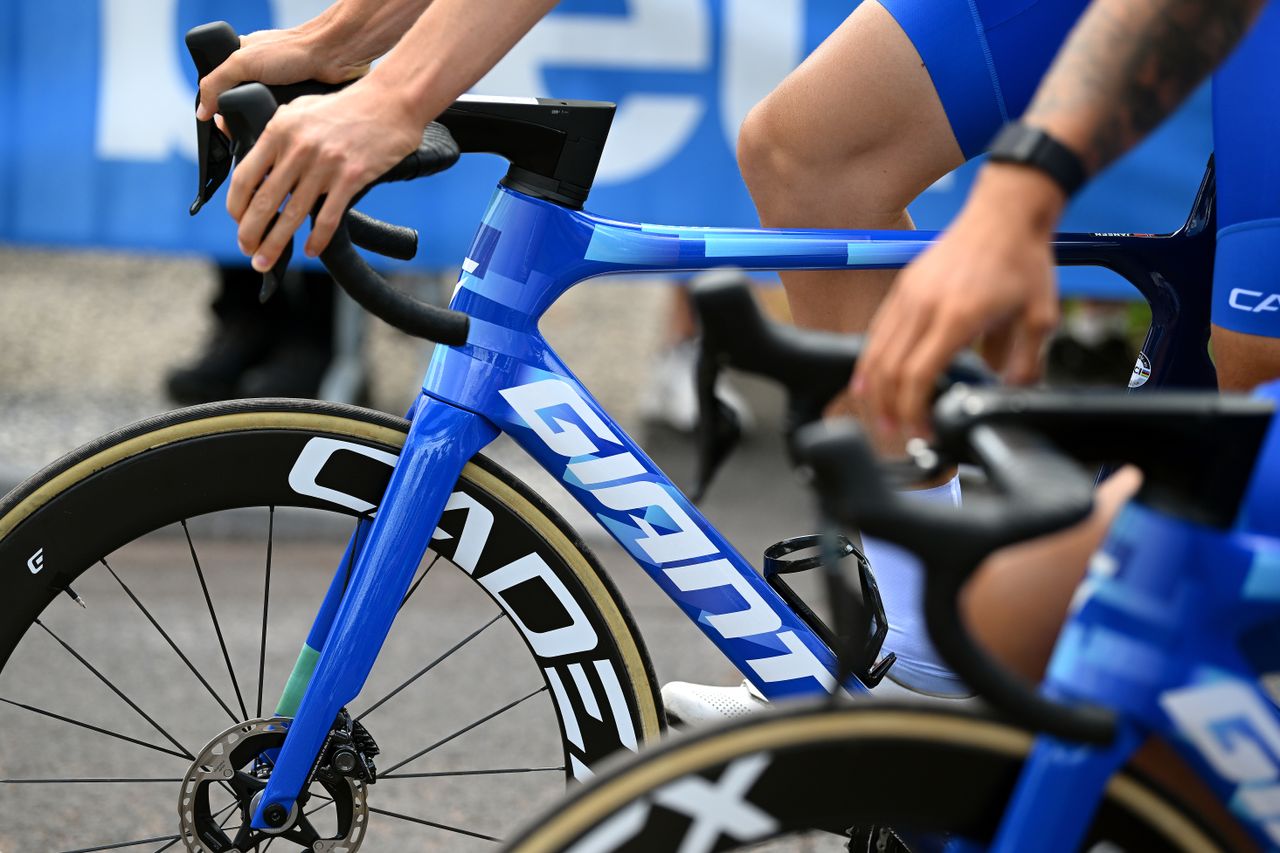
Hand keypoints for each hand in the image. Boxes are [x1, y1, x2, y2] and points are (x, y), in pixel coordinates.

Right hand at [196, 22, 371, 121]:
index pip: (220, 94)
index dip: (220, 112)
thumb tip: (202, 111)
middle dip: (243, 123)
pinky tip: (286, 133)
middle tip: (245, 133)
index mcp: (242, 64)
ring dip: (266, 130)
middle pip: (242, 113)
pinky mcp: (299, 107)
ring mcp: (281, 94)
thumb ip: (216, 83)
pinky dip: (284, 130)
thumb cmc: (294, 49)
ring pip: (265, 123)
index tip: (222, 126)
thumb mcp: (243, 62)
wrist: (335, 55)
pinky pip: (286, 126)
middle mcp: (260, 80)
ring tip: (269, 134)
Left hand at [225, 77, 421, 270]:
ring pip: (292, 215)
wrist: (390, 102)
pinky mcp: (351, 178)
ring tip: (265, 261)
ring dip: (275, 244)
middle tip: (248, 250)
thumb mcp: (299, 108)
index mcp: (280, 131)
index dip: (236, 206)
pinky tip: (309, 250)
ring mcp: (325, 165)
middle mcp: (298, 149)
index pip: (245, 177)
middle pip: (264, 202)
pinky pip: (328, 217)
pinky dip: (317, 239)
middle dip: (250, 233)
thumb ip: (273, 129)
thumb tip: (240, 142)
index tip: (237, 221)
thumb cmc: (346, 106)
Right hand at [852, 164, 1066, 438]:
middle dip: (889, 410)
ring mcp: (908, 295)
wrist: (1005, 212)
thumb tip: (1011, 398)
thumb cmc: (1023, 260)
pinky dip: (869, 362)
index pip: (919, 374)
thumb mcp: (1040, 316)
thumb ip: (1026, 363)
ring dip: (873, 391)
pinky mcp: (902, 288)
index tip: (924, 431)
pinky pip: (877, 332)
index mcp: (957, 316)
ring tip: (880, 419)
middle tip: (899, 436)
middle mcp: (924, 306)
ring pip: (875, 352)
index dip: (915, 410)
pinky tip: (868, 383)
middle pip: (889, 370)